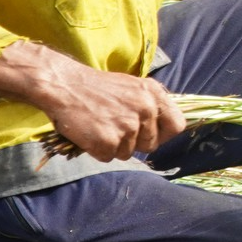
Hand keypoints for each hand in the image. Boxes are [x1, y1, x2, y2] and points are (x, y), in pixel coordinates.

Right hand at [0, 40, 185, 161]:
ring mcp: (127, 126)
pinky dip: (98, 150)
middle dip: (134, 142)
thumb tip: (165, 128)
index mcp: (153, 93)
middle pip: (151, 144)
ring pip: (128, 153)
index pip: (177, 125)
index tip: (152, 134)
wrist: (63, 85)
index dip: (164, 134)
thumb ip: (150, 104)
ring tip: (100, 126)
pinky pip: (109, 157)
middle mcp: (145, 109)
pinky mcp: (108, 141)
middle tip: (114, 127)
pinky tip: (89, 133)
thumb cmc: (95, 87)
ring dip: (114, 146)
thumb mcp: (132, 86)